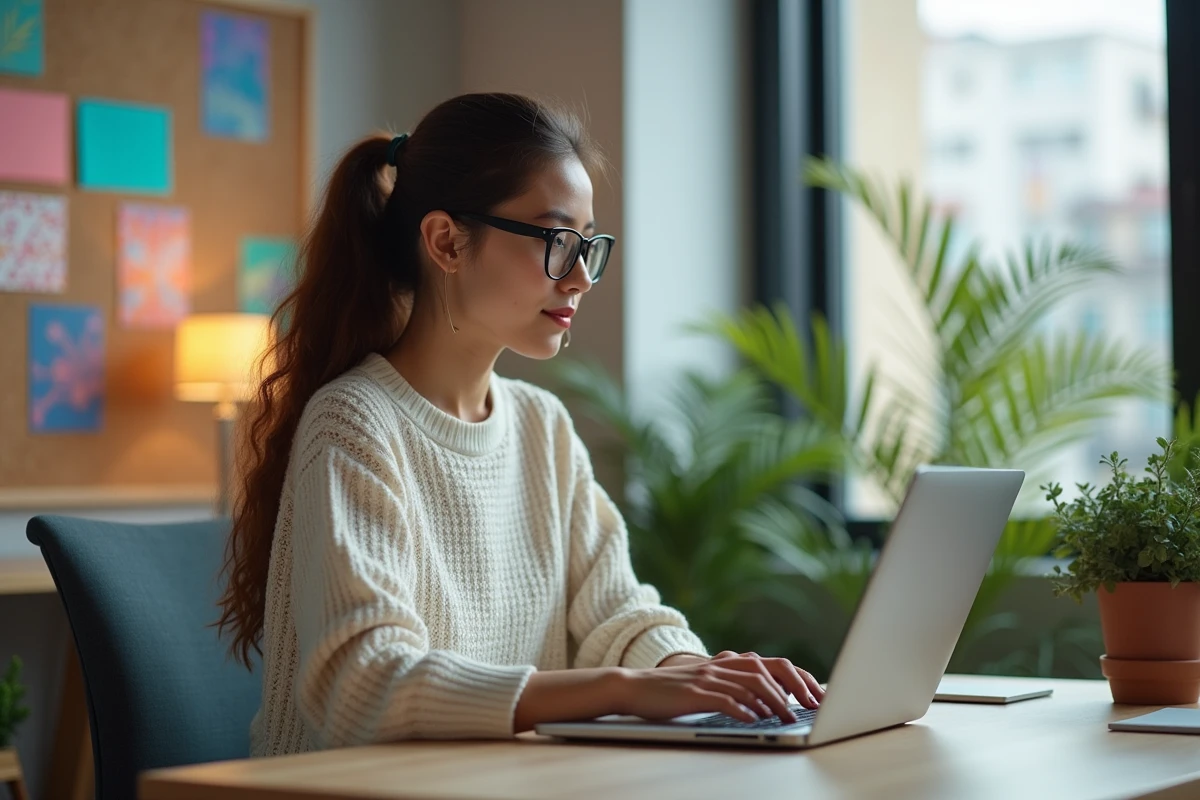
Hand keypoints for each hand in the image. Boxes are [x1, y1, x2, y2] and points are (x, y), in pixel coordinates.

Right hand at [658, 651, 824, 709]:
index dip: (797, 677)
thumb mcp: (707, 682)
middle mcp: (721, 665)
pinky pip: (724, 699)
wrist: (636, 686)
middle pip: (766, 670)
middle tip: (811, 706)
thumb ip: (733, 686)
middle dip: (793, 688)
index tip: (816, 695)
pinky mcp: (694, 693)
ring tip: (787, 717)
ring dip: (773, 702)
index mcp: (727, 662)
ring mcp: (707, 677)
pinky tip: (754, 719)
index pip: (771, 664)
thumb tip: (766, 702)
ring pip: (749, 684)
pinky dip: (742, 709)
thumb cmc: (673, 690)